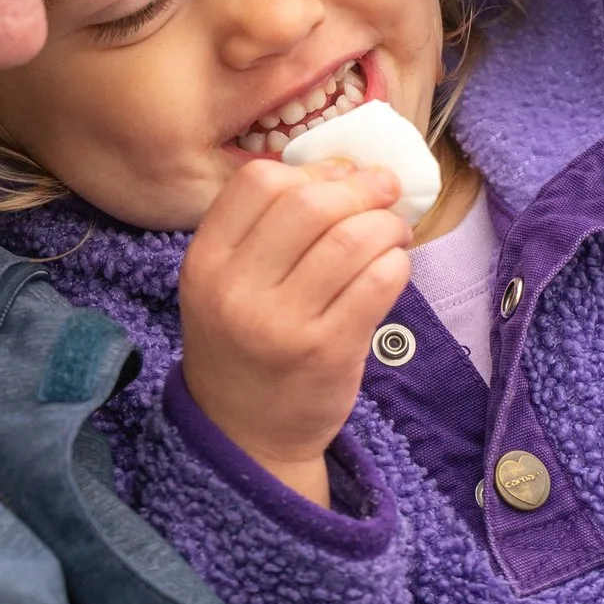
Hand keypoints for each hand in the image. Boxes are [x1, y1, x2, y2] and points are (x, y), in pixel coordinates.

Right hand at [177, 160, 412, 506]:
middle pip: (309, 203)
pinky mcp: (327, 351)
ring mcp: (282, 323)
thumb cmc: (244, 345)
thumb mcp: (225, 283)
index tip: (341, 178)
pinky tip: (394, 267)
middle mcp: (236, 290)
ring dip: (386, 225)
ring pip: (351, 239)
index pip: (258, 182)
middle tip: (385, 193)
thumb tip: (346, 168)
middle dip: (361, 188)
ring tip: (394, 232)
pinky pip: (377, 281)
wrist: (246, 435)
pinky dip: (397, 262)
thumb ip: (264, 229)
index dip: (312, 170)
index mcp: (206, 261)